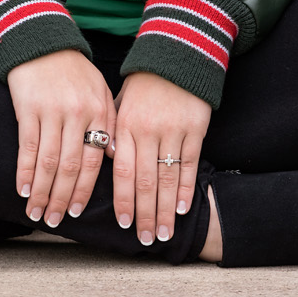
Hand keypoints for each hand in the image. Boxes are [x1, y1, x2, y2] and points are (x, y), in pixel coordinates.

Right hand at [7, 50, 116, 228]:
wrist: (44, 41)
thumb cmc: (74, 70)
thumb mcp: (101, 90)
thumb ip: (110, 122)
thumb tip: (112, 158)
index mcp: (98, 112)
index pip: (93, 161)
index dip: (83, 190)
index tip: (75, 212)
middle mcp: (77, 114)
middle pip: (70, 167)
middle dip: (62, 199)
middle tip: (55, 222)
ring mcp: (52, 111)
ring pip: (48, 162)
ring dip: (42, 192)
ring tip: (36, 213)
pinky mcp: (29, 107)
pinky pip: (28, 147)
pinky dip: (25, 171)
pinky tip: (23, 189)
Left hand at [109, 71, 210, 245]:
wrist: (176, 56)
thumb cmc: (144, 83)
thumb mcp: (120, 102)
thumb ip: (113, 132)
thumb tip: (103, 160)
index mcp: (126, 125)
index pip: (122, 171)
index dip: (123, 200)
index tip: (123, 224)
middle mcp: (148, 130)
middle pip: (144, 181)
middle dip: (144, 214)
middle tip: (146, 240)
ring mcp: (172, 130)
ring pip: (167, 178)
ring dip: (165, 209)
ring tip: (164, 234)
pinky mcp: (195, 128)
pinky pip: (189, 163)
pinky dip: (186, 188)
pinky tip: (182, 208)